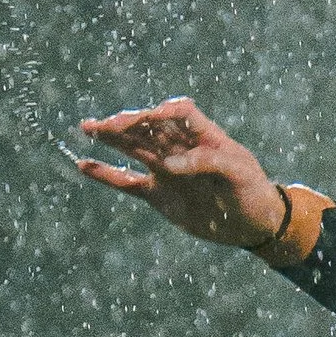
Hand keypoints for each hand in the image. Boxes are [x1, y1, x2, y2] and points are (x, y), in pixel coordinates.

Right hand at [71, 97, 286, 248]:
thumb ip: (209, 163)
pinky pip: (126, 182)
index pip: (181, 113)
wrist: (253, 224)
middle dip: (127, 123)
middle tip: (104, 124)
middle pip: (149, 128)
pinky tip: (83, 165)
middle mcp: (180, 149)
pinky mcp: (158, 193)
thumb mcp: (240, 174)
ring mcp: (166, 170)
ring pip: (134, 148)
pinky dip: (106, 175)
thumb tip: (171, 165)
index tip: (153, 116)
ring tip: (88, 127)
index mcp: (204, 136)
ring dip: (111, 138)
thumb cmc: (253, 192)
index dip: (166, 112)